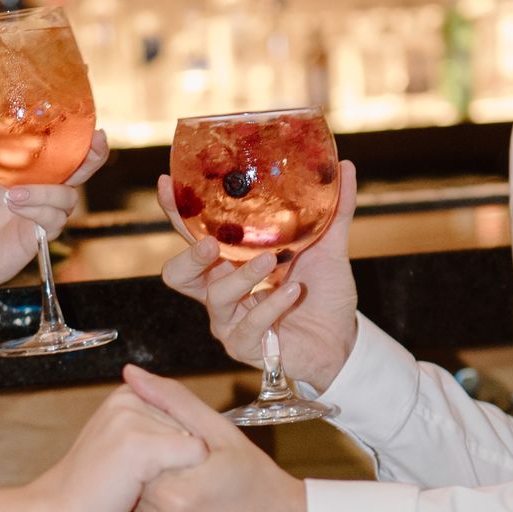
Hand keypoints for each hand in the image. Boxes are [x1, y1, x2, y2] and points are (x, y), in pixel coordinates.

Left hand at [0, 106, 110, 292]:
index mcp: (28, 165)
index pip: (62, 148)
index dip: (82, 136)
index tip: (92, 125)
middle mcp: (41, 185)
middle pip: (82, 169)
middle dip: (93, 156)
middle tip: (95, 143)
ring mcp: (42, 210)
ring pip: (67, 197)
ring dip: (45, 193)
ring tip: (13, 195)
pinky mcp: (40, 234)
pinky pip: (53, 220)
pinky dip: (37, 211)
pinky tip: (15, 207)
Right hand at [40, 381, 205, 511]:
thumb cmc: (93, 491)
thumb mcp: (125, 448)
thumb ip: (156, 430)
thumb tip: (196, 429)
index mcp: (128, 394)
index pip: (187, 415)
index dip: (176, 450)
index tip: (143, 468)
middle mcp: (131, 397)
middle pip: (195, 428)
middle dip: (178, 460)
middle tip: (137, 481)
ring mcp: (133, 418)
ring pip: (197, 443)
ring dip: (178, 471)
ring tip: (138, 486)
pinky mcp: (141, 443)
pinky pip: (196, 457)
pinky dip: (183, 481)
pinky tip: (145, 491)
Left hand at [120, 369, 309, 511]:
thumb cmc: (258, 481)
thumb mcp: (221, 434)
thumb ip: (173, 401)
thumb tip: (133, 375)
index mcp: (176, 494)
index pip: (140, 465)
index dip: (163, 461)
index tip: (190, 466)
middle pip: (137, 495)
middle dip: (159, 486)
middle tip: (195, 488)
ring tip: (195, 510)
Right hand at [157, 161, 358, 394]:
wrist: (343, 340)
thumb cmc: (323, 294)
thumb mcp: (328, 246)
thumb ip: (334, 210)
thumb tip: (345, 166)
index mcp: (230, 261)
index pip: (193, 234)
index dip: (176, 212)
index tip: (167, 183)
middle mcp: (221, 290)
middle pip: (179, 274)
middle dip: (190, 255)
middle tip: (212, 243)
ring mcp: (229, 320)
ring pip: (217, 296)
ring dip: (243, 275)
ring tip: (271, 260)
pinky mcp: (244, 346)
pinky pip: (248, 325)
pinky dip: (272, 305)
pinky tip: (293, 290)